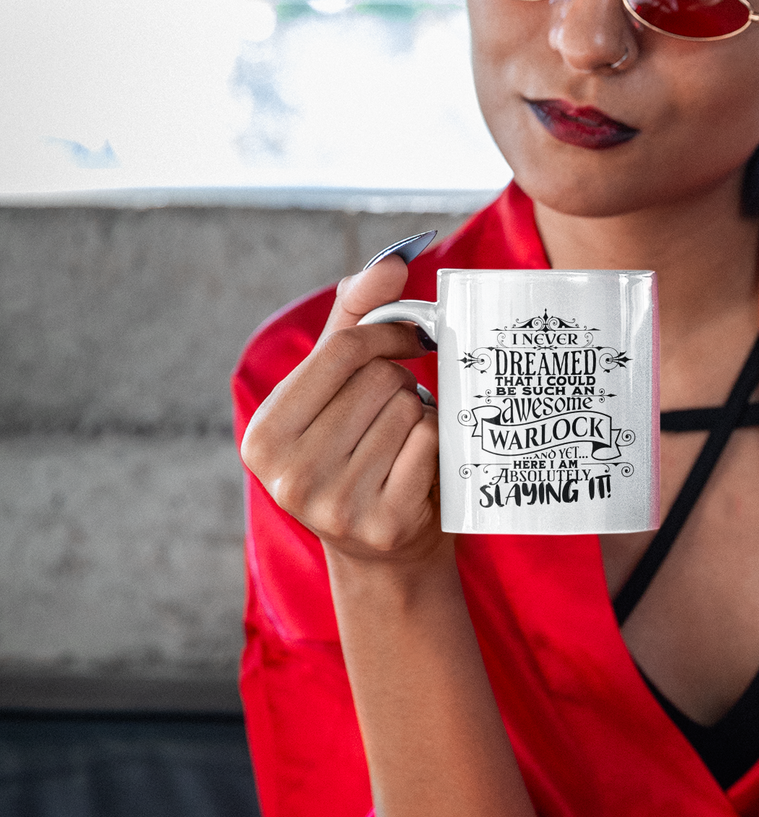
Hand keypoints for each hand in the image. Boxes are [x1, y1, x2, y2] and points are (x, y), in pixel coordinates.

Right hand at [240, 252, 441, 567]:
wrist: (382, 554)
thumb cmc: (356, 453)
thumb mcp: (336, 390)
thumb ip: (354, 320)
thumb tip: (391, 263)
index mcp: (264, 436)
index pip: (341, 350)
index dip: (386, 333)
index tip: (410, 337)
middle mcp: (289, 476)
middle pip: (378, 380)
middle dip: (400, 384)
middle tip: (394, 411)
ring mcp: (336, 506)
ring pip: (408, 410)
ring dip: (419, 415)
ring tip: (402, 442)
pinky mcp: (385, 525)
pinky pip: (430, 444)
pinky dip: (437, 442)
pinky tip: (421, 463)